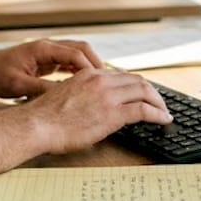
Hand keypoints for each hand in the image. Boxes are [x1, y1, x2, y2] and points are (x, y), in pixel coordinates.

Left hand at [0, 39, 104, 98]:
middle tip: (108, 82)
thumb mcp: (18, 86)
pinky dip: (79, 71)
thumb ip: (41, 90)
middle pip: (81, 49)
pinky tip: (86, 86)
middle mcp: (48, 46)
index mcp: (42, 48)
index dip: (90, 68)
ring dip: (89, 67)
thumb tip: (64, 97)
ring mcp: (47, 52)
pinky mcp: (46, 60)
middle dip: (96, 64)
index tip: (100, 83)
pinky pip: (69, 62)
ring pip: (77, 55)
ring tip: (101, 85)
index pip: (75, 53)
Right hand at [20, 68, 171, 154]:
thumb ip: (84, 95)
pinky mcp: (112, 113)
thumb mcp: (67, 96)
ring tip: (164, 112)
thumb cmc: (45, 118)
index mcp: (89, 75)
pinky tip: (163, 119)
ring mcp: (107, 96)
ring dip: (158, 102)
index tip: (142, 93)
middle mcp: (100, 80)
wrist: (37, 125)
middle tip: (159, 103)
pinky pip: (144, 110)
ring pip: (144, 91)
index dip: (135, 85)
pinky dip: (158, 114)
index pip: (121, 75)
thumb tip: (94, 106)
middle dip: (152, 91)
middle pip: (137, 80)